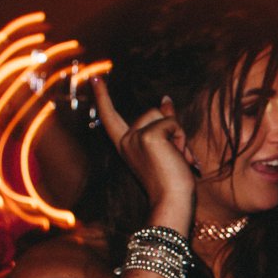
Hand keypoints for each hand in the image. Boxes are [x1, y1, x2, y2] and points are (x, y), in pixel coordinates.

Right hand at [95, 79, 195, 218]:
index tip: (95, 77)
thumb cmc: (171, 179)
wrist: (172, 200)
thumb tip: (165, 99)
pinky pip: (173, 124)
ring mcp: (135, 137)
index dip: (102, 96)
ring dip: (178, 135)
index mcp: (125, 144)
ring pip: (163, 116)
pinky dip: (182, 139)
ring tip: (177, 157)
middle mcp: (125, 140)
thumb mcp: (166, 147)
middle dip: (171, 129)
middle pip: (153, 112)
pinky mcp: (148, 136)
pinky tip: (179, 157)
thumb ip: (164, 123)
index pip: (111, 117)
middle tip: (176, 156)